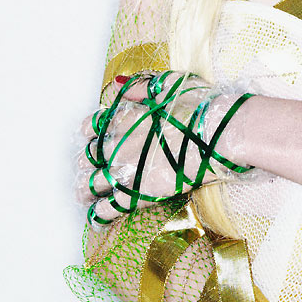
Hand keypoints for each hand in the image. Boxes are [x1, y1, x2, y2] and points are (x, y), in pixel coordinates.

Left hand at [75, 70, 252, 223]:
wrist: (218, 134)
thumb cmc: (199, 107)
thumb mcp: (169, 85)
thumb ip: (139, 87)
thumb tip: (118, 86)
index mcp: (124, 117)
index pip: (93, 125)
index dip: (89, 130)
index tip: (89, 134)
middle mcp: (118, 145)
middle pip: (88, 156)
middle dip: (85, 162)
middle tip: (87, 167)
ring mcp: (126, 171)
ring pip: (90, 184)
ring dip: (83, 189)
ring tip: (82, 194)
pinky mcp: (139, 194)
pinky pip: (109, 208)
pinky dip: (99, 214)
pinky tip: (96, 217)